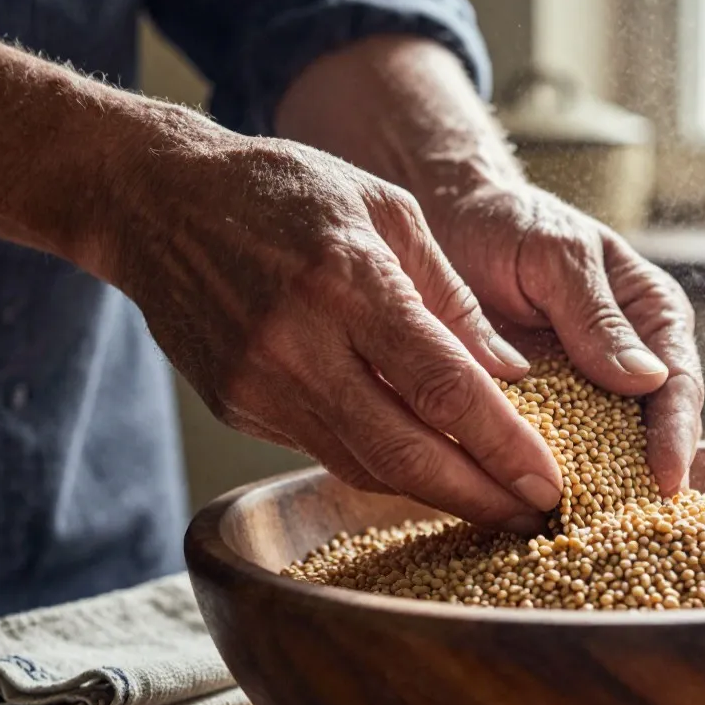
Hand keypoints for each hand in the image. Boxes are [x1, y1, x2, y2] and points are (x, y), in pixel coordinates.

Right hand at [110, 117, 563, 528]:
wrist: (157, 202)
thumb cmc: (286, 191)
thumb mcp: (386, 211)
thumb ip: (450, 296)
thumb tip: (508, 371)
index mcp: (349, 281)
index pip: (443, 386)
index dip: (501, 446)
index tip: (547, 482)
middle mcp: (300, 343)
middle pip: (403, 451)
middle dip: (478, 495)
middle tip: (532, 513)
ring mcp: (259, 383)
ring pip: (363, 465)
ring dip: (432, 492)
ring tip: (490, 498)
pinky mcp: (237, 406)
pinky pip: (323, 449)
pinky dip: (379, 464)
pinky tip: (421, 465)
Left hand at [425, 181, 703, 494]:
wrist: (453, 222)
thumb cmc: (511, 224)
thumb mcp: (556, 255)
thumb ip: (596, 314)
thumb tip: (649, 379)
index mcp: (654, 316)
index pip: (679, 382)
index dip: (676, 434)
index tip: (665, 478)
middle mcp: (632, 361)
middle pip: (654, 431)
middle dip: (645, 478)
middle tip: (629, 525)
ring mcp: (590, 391)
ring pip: (609, 452)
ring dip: (601, 490)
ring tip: (587, 533)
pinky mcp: (548, 412)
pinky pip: (559, 453)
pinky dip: (553, 479)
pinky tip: (537, 511)